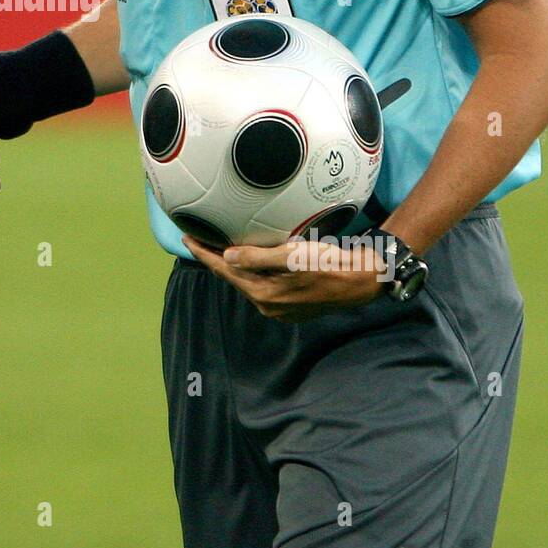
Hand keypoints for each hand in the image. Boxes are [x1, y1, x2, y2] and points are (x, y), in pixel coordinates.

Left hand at [180, 234, 388, 322]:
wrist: (361, 281)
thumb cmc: (328, 264)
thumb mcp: (291, 256)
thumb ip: (257, 257)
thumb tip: (227, 257)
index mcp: (264, 294)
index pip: (224, 270)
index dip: (204, 253)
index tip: (186, 238)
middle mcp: (269, 306)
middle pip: (234, 278)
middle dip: (216, 259)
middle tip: (201, 238)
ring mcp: (281, 309)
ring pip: (249, 283)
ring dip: (236, 266)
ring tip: (221, 246)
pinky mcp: (292, 306)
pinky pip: (264, 287)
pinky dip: (254, 273)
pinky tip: (253, 260)